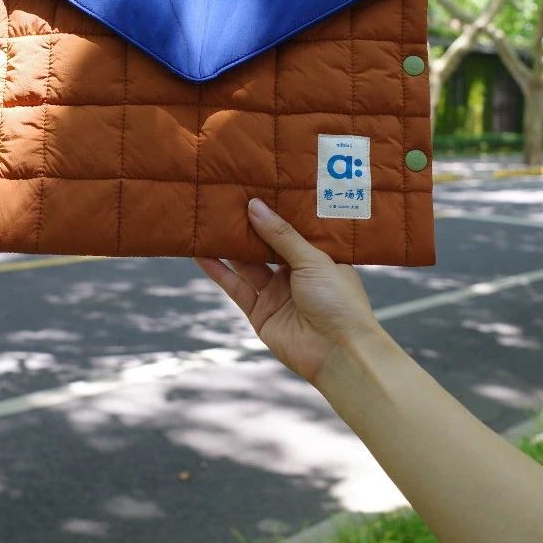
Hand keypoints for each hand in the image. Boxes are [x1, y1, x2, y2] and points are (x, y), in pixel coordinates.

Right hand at [195, 198, 382, 383]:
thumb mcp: (313, 260)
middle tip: (225, 202)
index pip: (291, 231)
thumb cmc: (339, 301)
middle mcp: (296, 275)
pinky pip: (236, 288)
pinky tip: (202, 255)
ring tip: (208, 223)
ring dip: (228, 247)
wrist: (339, 352)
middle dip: (247, 228)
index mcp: (317, 258)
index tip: (254, 190)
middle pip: (265, 247)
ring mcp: (276, 294)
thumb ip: (281, 235)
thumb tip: (255, 206)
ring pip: (247, 265)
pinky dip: (219, 272)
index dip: (274, 213)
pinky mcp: (260, 313)